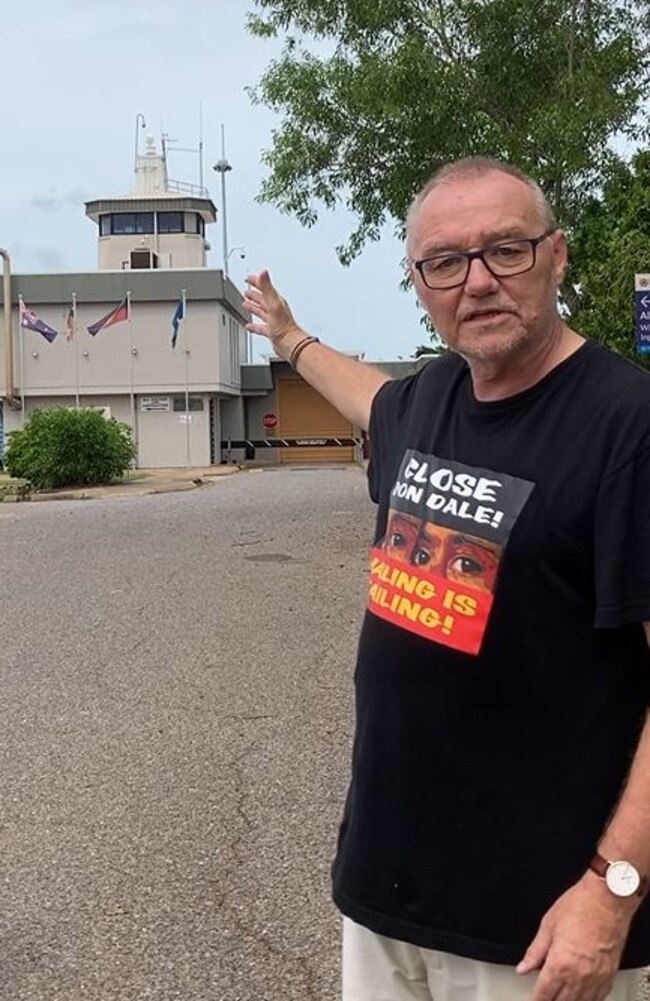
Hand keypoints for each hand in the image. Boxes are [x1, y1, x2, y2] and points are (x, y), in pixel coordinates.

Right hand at [243, 270, 302, 350]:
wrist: (290, 344)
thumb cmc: (285, 326)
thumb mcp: (274, 303)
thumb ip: (268, 287)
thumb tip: (264, 272)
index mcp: (276, 301)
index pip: (265, 288)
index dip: (257, 282)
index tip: (249, 278)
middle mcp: (275, 310)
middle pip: (263, 299)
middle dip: (254, 294)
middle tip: (247, 291)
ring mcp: (273, 321)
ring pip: (261, 312)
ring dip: (253, 308)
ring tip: (246, 304)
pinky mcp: (271, 331)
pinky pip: (260, 327)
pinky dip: (254, 326)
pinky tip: (250, 326)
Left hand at [517, 875, 634, 1000]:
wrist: (608, 899)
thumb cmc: (581, 905)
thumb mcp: (549, 925)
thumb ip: (535, 951)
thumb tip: (523, 966)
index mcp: (560, 963)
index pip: (543, 994)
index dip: (535, 999)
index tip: (531, 999)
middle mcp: (579, 975)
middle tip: (542, 996)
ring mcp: (596, 978)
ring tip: (558, 997)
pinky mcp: (608, 975)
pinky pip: (597, 998)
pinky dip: (586, 1000)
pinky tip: (579, 996)